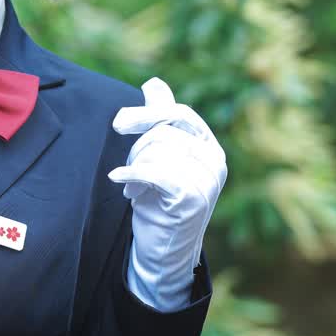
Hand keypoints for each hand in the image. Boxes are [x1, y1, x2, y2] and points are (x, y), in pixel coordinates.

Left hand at [108, 77, 226, 297]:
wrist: (163, 253)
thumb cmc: (159, 203)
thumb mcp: (159, 158)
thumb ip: (160, 121)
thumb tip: (154, 83)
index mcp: (210, 147)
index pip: (178, 113)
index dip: (147, 113)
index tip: (120, 124)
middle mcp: (215, 162)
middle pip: (164, 131)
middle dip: (137, 147)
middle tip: (129, 171)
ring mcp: (207, 180)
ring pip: (157, 150)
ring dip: (135, 168)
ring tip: (135, 189)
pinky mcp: (192, 198)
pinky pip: (153, 171)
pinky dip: (130, 175)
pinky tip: (119, 182)